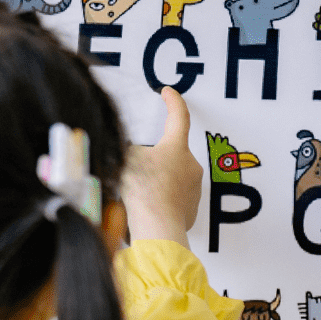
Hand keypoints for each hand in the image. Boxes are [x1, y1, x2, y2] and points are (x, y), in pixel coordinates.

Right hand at [117, 87, 199, 247]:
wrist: (157, 227)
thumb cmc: (143, 191)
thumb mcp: (126, 161)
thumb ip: (130, 151)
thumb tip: (131, 153)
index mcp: (176, 147)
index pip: (177, 117)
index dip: (172, 101)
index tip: (168, 92)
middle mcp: (191, 164)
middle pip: (171, 155)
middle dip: (155, 160)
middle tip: (136, 173)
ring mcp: (194, 187)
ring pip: (172, 178)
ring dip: (156, 183)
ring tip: (138, 197)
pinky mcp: (192, 209)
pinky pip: (174, 200)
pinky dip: (161, 202)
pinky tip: (148, 210)